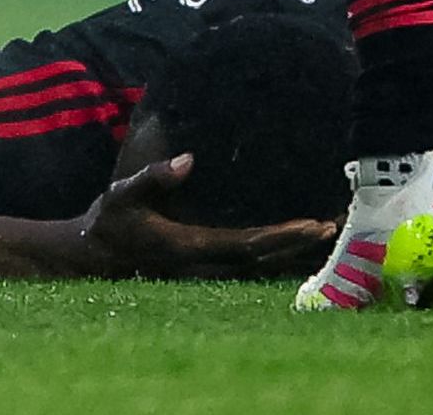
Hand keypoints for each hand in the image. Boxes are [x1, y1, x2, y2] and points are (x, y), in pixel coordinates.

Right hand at [81, 152, 337, 278]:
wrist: (94, 257)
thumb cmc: (111, 223)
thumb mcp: (121, 194)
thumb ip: (153, 178)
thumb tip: (188, 159)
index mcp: (192, 248)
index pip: (249, 244)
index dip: (283, 237)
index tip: (313, 225)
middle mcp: (208, 266)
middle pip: (267, 260)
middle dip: (302, 244)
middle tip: (337, 225)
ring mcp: (210, 272)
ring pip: (264, 266)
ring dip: (297, 252)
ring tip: (329, 233)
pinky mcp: (210, 270)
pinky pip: (254, 266)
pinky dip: (280, 257)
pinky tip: (299, 248)